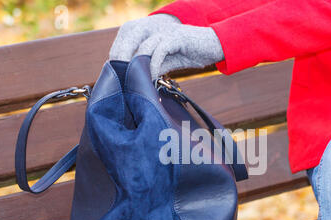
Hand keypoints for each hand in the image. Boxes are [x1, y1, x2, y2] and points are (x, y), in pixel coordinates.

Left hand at [109, 14, 224, 79]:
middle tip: (119, 81)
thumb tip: (139, 80)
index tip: (114, 76)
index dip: (117, 58)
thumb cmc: (192, 53)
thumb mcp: (168, 62)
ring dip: (136, 65)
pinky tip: (151, 77)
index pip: (124, 42)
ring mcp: (164, 31)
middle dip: (121, 62)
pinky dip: (154, 64)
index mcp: (148, 32)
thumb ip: (153, 66)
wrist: (216, 45)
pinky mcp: (176, 37)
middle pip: (128, 42)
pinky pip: (160, 50)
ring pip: (142, 47)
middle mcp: (154, 28)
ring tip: (133, 81)